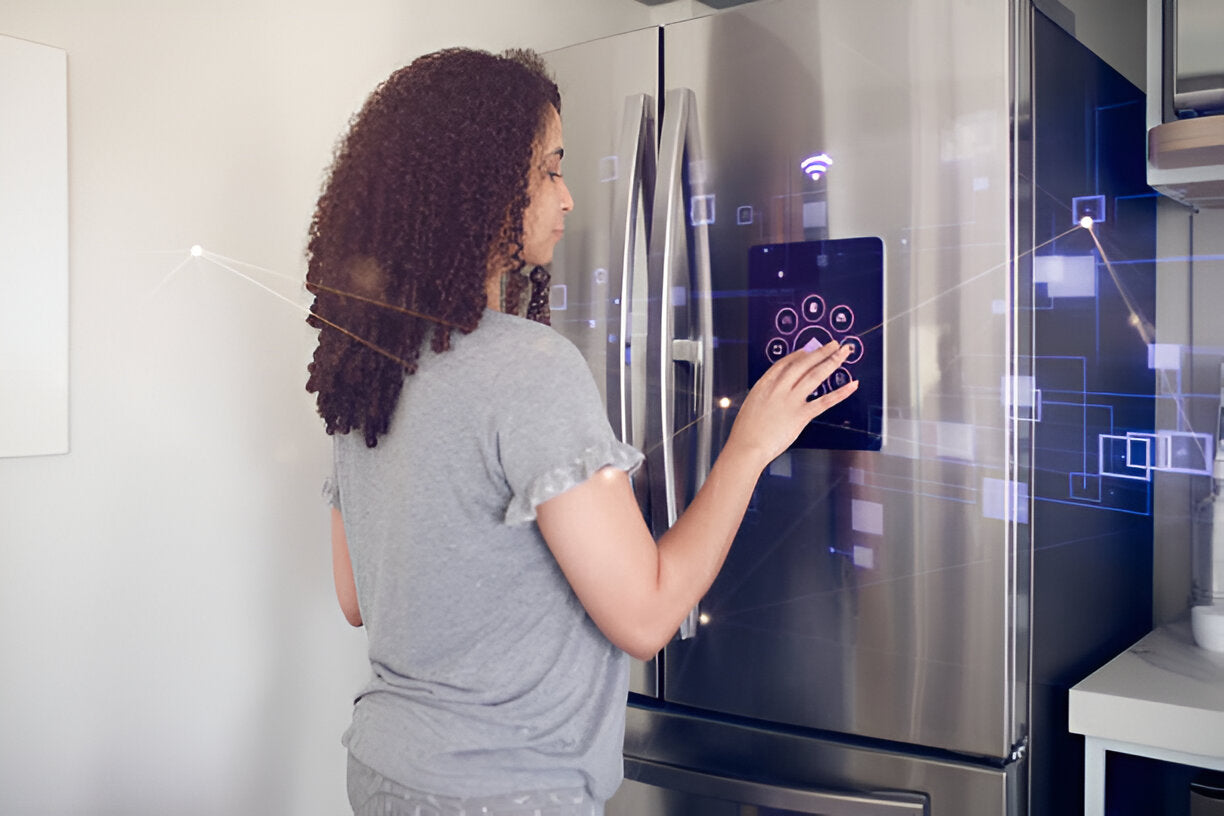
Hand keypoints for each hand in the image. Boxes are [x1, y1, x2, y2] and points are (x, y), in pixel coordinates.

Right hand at [724, 341, 859, 467]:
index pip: (786, 362)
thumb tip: (777, 392)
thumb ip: (766, 394)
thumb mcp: (752, 403)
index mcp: (765, 384)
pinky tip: (851, 385)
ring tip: (843, 353)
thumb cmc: (746, 430)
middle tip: (833, 344)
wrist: (747, 446)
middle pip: (804, 363)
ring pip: (815, 375)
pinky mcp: (801, 415)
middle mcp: (779, 388)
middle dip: (821, 351)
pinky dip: (840, 392)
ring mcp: (791, 400)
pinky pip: (825, 401)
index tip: (810, 349)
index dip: (801, 354)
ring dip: (832, 361)